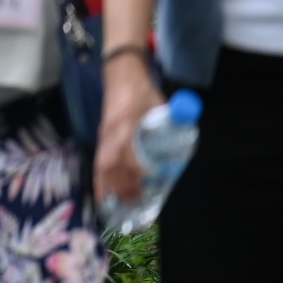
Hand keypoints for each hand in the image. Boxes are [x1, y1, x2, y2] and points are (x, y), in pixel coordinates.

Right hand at [96, 55, 164, 210]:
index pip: (128, 151)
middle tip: (135, 204)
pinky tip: (103, 193)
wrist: (121, 74)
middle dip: (122, 185)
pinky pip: (98, 162)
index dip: (137, 169)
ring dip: (108, 187)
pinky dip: (99, 179)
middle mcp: (111, 132)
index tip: (147, 184)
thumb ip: (171, 122)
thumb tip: (184, 142)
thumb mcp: (160, 104)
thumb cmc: (143, 90)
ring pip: (102, 165)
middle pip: (112, 164)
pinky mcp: (102, 137)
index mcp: (126, 123)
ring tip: (116, 207)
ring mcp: (104, 135)